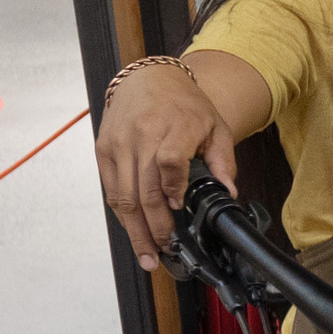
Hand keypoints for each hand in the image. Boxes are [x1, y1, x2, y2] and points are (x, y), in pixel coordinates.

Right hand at [97, 61, 238, 266]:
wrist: (149, 79)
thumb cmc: (184, 105)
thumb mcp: (215, 126)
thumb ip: (223, 161)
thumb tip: (228, 192)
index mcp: (174, 126)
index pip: (168, 162)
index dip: (172, 190)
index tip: (179, 208)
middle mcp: (142, 135)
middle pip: (143, 188)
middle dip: (154, 226)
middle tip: (164, 250)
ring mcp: (119, 143)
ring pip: (123, 196)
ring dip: (135, 230)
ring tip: (148, 254)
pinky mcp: (104, 150)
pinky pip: (111, 190)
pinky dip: (123, 214)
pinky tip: (134, 231)